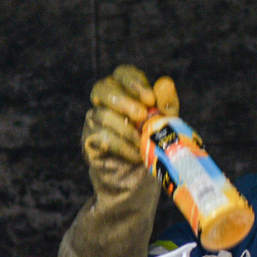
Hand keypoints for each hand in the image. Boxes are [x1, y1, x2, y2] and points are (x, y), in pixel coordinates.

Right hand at [55, 65, 178, 256]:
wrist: (140, 182)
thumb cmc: (154, 146)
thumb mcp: (166, 124)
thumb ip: (165, 104)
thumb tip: (165, 82)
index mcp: (126, 92)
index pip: (123, 74)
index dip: (133, 82)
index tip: (149, 98)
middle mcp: (106, 103)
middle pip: (103, 88)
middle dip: (122, 100)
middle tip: (141, 116)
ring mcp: (94, 121)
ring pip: (101, 114)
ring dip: (125, 128)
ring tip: (143, 142)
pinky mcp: (90, 142)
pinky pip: (100, 137)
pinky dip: (121, 145)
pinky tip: (136, 154)